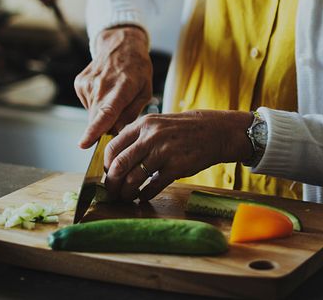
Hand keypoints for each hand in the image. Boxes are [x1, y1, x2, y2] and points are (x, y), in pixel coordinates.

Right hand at [75, 26, 153, 148]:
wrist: (120, 45)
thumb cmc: (138, 69)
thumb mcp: (145, 91)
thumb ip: (132, 114)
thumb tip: (116, 133)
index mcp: (123, 86)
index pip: (107, 111)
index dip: (95, 129)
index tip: (84, 143)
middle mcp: (102, 84)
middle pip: (97, 117)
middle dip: (104, 129)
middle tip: (117, 121)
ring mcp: (88, 83)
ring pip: (92, 113)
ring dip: (103, 113)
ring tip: (114, 96)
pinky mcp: (79, 83)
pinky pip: (88, 105)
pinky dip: (97, 104)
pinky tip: (105, 91)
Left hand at [103, 109, 253, 201]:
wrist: (216, 131)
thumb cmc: (184, 129)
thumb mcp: (159, 124)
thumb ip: (138, 137)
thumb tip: (116, 159)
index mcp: (143, 124)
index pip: (112, 147)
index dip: (106, 165)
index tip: (109, 174)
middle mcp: (151, 137)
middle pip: (119, 165)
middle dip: (111, 183)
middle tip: (111, 192)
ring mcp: (164, 152)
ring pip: (133, 178)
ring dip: (126, 192)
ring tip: (126, 197)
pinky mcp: (176, 167)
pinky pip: (153, 186)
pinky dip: (145, 194)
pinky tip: (143, 197)